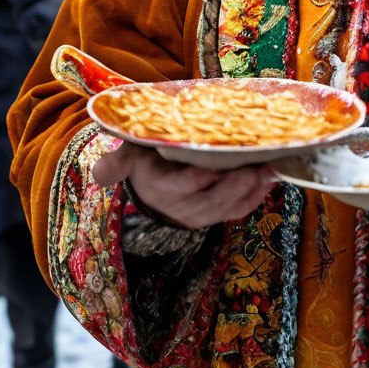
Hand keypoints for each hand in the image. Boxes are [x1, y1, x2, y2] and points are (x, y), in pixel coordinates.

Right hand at [92, 141, 276, 229]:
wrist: (153, 182)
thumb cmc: (146, 158)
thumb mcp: (129, 154)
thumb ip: (117, 162)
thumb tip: (99, 174)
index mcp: (158, 187)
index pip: (178, 187)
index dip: (195, 180)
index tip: (211, 168)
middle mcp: (180, 205)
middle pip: (209, 200)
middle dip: (233, 186)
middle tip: (254, 168)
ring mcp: (201, 211)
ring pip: (227, 207)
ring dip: (250, 191)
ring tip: (268, 172)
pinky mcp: (216, 212)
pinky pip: (237, 210)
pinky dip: (255, 197)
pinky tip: (269, 181)